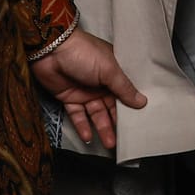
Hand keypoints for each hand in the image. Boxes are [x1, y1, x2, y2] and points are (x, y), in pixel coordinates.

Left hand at [30, 29, 145, 147]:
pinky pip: (78, 115)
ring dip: (103, 128)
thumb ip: (125, 88)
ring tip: (110, 144)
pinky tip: (89, 138)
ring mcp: (85, 92)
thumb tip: (143, 102)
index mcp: (114, 73)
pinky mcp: (69, 99)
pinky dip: (82, 127)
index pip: (126, 93)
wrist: (51, 49)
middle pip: (111, 107)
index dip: (132, 108)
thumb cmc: (85, 53)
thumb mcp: (109, 70)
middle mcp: (101, 84)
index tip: (141, 123)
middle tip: (125, 141)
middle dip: (118, 123)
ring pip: (96, 114)